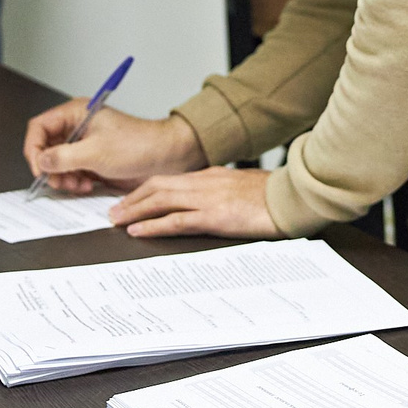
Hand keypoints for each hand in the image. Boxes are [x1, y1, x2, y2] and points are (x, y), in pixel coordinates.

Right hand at [22, 103, 203, 195]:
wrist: (166, 157)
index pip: (40, 128)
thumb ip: (63, 157)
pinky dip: (75, 183)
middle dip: (50, 168)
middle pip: (46, 148)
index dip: (34, 148)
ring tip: (77, 185)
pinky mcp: (93, 162)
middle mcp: (78, 128)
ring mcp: (85, 146)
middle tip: (60, 181)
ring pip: (58, 164)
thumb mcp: (95, 152)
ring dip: (63, 178)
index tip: (39, 168)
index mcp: (76, 114)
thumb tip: (42, 161)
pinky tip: (86, 186)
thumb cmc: (139, 144)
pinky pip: (72, 174)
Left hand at [109, 168, 280, 238]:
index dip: (144, 190)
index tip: (129, 200)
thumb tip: (211, 203)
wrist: (294, 197)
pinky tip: (137, 231)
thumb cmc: (275, 196)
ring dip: (134, 211)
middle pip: (157, 186)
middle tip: (113, 211)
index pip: (168, 180)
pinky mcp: (215, 216)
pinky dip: (153, 225)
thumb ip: (223, 192)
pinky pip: (176, 220)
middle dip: (132, 199)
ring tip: (116, 221)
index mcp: (211, 176)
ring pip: (160, 201)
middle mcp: (204, 183)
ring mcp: (208, 199)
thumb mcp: (244, 189)